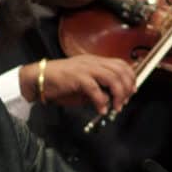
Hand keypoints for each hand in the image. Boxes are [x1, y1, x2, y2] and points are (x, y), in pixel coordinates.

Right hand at [19, 55, 134, 112]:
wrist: (39, 79)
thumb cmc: (59, 83)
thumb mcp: (83, 85)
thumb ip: (97, 89)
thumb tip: (110, 99)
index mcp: (94, 61)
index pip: (120, 63)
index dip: (130, 77)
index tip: (132, 90)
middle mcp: (92, 62)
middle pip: (120, 70)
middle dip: (127, 87)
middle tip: (124, 101)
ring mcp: (85, 68)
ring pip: (112, 77)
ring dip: (118, 94)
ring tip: (116, 107)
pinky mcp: (77, 77)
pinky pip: (95, 89)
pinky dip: (101, 101)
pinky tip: (101, 110)